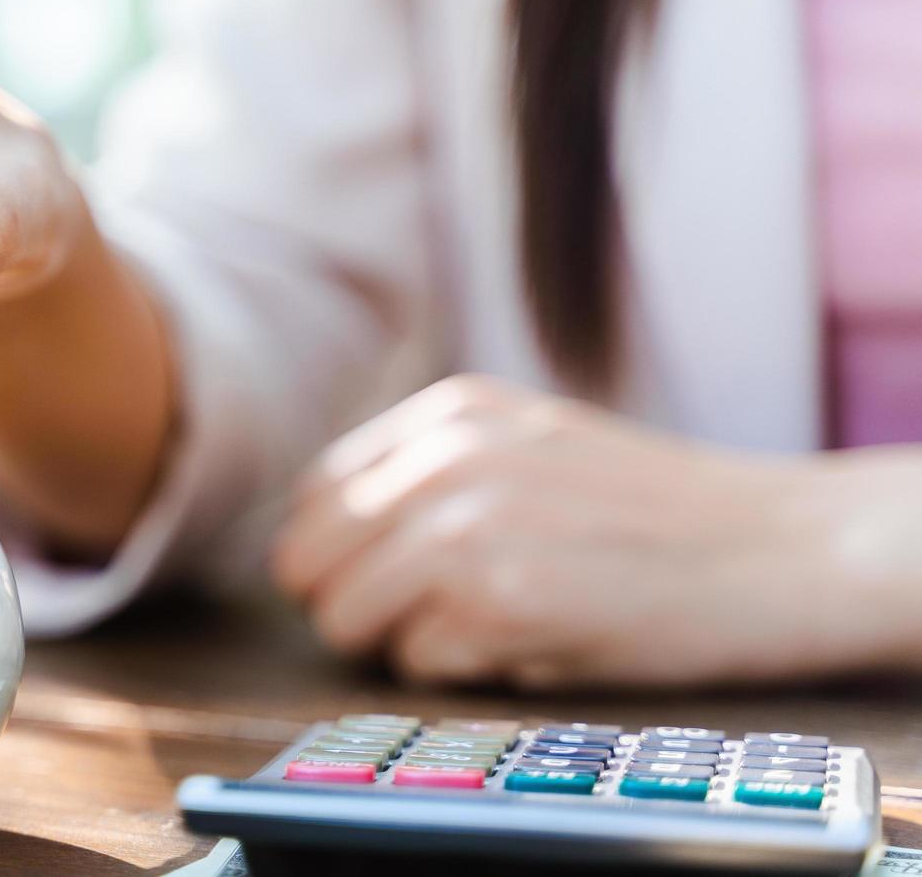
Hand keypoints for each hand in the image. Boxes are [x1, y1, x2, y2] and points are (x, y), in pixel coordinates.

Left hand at [272, 374, 921, 688]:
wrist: (775, 548)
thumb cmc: (651, 511)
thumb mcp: (526, 445)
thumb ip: (426, 471)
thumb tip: (318, 537)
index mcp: (445, 411)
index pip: (311, 498)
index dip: (337, 555)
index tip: (387, 581)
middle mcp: (443, 457)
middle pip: (304, 561)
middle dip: (349, 603)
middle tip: (426, 619)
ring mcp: (465, 526)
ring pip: (341, 617)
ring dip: (396, 640)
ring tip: (481, 626)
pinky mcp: (498, 599)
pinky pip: (414, 662)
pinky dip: (459, 669)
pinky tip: (529, 640)